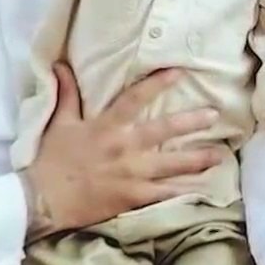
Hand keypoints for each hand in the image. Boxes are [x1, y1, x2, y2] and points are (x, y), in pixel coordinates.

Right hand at [22, 62, 221, 239]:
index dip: (158, 83)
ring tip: (219, 155)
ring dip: (197, 159)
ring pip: (173, 164)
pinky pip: (165, 193)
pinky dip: (184, 192)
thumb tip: (60, 64)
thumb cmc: (51, 160)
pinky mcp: (133, 197)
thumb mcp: (58, 123)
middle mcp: (125, 147)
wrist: (44, 200)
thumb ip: (67, 94)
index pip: (136, 98)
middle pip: (165, 130)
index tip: (180, 72)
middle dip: (192, 122)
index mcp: (107, 126)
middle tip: (215, 114)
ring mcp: (132, 173)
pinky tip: (202, 189)